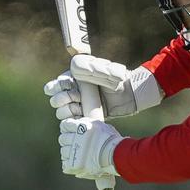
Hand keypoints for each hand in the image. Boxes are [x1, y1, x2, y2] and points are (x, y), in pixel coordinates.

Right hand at [44, 55, 163, 119]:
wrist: (132, 95)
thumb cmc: (121, 79)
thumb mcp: (108, 70)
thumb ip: (93, 68)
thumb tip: (74, 68)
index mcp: (76, 78)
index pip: (58, 84)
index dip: (57, 86)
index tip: (68, 87)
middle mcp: (76, 92)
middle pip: (56, 99)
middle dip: (62, 99)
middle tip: (75, 98)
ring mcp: (81, 106)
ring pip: (62, 112)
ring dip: (66, 111)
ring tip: (78, 108)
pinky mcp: (86, 117)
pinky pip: (73, 122)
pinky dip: (73, 121)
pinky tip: (81, 116)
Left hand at [58, 117, 123, 178]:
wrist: (118, 155)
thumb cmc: (111, 140)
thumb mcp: (100, 125)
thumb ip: (87, 123)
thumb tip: (78, 122)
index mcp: (81, 127)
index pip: (64, 125)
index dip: (67, 128)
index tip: (71, 131)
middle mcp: (76, 138)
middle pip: (62, 139)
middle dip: (67, 140)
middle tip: (76, 143)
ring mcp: (75, 152)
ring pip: (64, 152)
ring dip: (70, 152)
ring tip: (79, 154)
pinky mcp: (75, 165)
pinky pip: (65, 164)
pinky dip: (70, 164)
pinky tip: (77, 162)